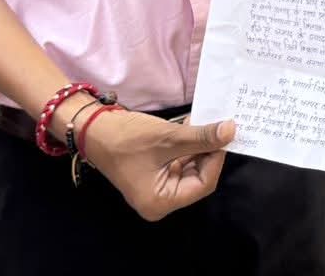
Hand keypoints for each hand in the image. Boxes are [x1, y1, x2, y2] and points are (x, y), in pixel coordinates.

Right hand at [78, 109, 235, 219]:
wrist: (93, 128)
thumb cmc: (126, 139)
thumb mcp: (167, 138)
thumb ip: (201, 138)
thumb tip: (231, 131)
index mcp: (160, 202)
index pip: (203, 184)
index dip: (215, 159)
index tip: (224, 135)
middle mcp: (160, 200)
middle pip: (198, 177)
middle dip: (208, 151)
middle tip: (219, 126)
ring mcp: (157, 186)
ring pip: (190, 166)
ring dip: (199, 145)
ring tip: (207, 122)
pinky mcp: (155, 173)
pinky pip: (179, 161)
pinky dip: (187, 145)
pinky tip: (193, 125)